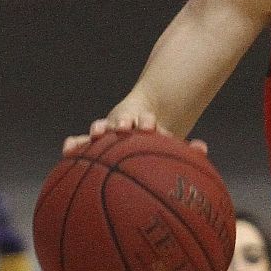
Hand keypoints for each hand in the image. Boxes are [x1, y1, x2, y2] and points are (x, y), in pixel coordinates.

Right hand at [63, 109, 204, 156]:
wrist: (138, 127)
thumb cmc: (157, 141)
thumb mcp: (172, 143)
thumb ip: (188, 149)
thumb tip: (203, 148)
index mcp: (145, 125)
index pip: (144, 121)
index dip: (146, 122)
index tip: (149, 125)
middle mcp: (125, 124)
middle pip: (121, 120)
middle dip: (122, 122)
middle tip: (124, 126)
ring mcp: (107, 130)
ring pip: (100, 127)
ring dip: (99, 129)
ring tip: (96, 134)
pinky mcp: (91, 139)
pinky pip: (79, 142)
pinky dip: (74, 144)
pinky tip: (67, 151)